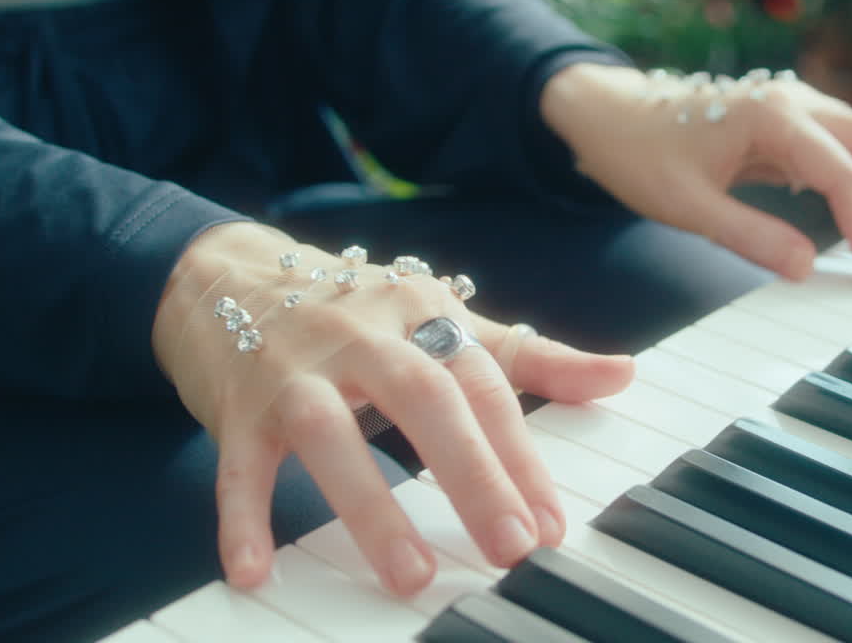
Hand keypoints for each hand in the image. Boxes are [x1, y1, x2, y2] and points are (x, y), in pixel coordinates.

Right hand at [151, 222, 633, 593]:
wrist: (227, 275)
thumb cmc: (356, 309)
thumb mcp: (445, 321)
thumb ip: (531, 355)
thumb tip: (623, 373)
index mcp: (422, 317)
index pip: (483, 388)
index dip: (522, 455)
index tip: (553, 523)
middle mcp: (362, 337)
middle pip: (424, 400)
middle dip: (472, 474)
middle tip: (511, 547)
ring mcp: (295, 370)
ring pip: (331, 434)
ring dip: (371, 506)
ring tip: (410, 575)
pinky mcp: (238, 405)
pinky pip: (238, 463)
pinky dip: (241, 516)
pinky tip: (253, 570)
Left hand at [542, 64, 851, 286]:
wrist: (607, 115)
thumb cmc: (639, 153)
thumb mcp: (685, 204)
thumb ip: (748, 234)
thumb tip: (808, 269)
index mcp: (773, 115)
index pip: (843, 176)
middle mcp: (796, 103)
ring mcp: (796, 110)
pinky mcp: (790, 126)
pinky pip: (846, 153)